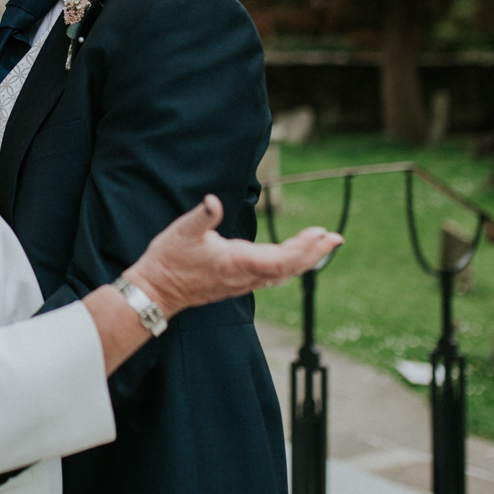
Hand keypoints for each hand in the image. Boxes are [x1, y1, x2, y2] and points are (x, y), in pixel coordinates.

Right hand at [125, 195, 343, 316]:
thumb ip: (202, 216)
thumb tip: (213, 201)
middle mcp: (244, 276)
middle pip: (288, 268)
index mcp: (236, 262)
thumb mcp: (182, 232)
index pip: (280, 259)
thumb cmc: (169, 260)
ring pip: (282, 273)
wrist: (157, 291)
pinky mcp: (238, 283)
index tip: (321, 234)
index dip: (303, 248)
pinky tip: (295, 259)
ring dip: (305, 259)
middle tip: (336, 238)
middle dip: (314, 253)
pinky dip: (289, 265)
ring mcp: (242, 282)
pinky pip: (272, 276)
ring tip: (324, 244)